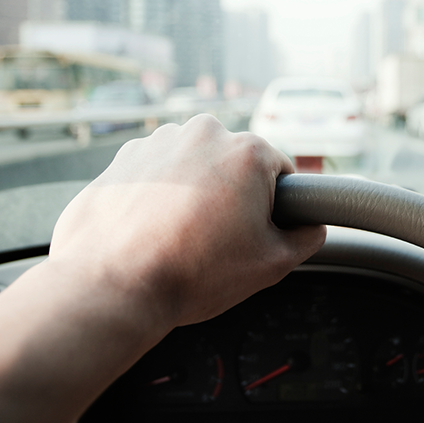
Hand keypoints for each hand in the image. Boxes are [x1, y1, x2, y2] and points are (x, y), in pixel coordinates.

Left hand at [50, 113, 325, 326]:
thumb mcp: (271, 264)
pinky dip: (158, 196)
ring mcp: (158, 142)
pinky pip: (155, 173)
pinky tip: (153, 230)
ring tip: (180, 237)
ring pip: (193, 166)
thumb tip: (312, 228)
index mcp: (247, 151)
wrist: (111, 288)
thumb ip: (306, 237)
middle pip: (234, 165)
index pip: (281, 171)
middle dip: (232, 196)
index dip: (275, 206)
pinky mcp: (122, 159)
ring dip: (193, 192)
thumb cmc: (192, 275)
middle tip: (217, 240)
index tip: (257, 231)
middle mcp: (203, 134)